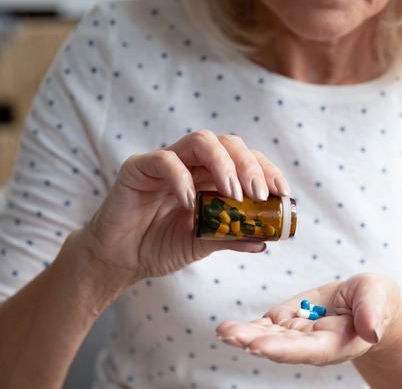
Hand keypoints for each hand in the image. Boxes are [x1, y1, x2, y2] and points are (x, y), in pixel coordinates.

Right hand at [71, 130, 290, 284]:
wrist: (119, 260)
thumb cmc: (159, 246)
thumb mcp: (202, 244)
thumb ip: (230, 238)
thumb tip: (265, 240)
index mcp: (210, 176)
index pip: (246, 160)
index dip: (267, 170)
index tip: (282, 192)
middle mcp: (192, 163)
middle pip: (228, 143)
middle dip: (249, 165)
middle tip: (258, 193)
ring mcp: (166, 161)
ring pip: (201, 141)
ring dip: (223, 164)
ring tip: (233, 194)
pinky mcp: (138, 167)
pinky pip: (164, 160)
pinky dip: (181, 178)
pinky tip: (190, 203)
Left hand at [215, 273, 401, 365]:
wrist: (365, 300)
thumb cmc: (375, 299)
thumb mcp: (378, 296)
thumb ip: (372, 312)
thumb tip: (372, 333)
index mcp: (337, 342)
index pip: (309, 350)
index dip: (285, 350)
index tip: (262, 346)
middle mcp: (313, 344)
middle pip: (282, 346)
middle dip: (256, 342)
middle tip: (233, 336)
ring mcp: (297, 334)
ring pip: (268, 337)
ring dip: (245, 335)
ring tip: (224, 332)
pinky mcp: (287, 321)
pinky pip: (264, 327)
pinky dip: (246, 328)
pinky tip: (226, 329)